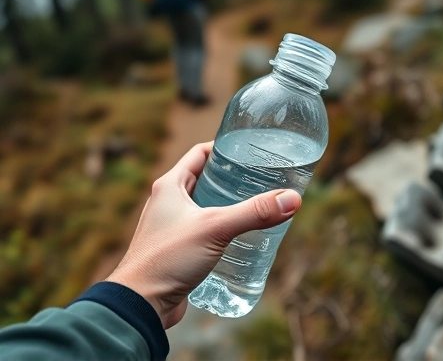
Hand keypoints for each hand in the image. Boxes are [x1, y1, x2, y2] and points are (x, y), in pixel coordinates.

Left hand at [106, 142, 301, 328]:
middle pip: (203, 179)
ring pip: (204, 206)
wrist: (141, 304)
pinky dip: (221, 228)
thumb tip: (292, 199)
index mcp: (169, 186)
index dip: (223, 148)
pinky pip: (203, 229)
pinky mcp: (177, 248)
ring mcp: (171, 226)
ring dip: (227, 204)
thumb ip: (254, 212)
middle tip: (259, 179)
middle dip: (231, 178)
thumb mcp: (215, 228)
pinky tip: (240, 236)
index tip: (248, 149)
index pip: (199, 154)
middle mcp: (168, 202)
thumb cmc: (168, 259)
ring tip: (255, 206)